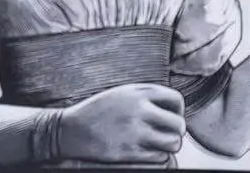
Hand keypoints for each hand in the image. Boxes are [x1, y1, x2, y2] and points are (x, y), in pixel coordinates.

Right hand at [58, 84, 185, 163]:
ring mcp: (135, 132)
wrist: (71, 129)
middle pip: (178, 124)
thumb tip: (173, 109)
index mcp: (137, 92)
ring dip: (168, 145)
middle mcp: (138, 110)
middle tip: (165, 133)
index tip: (170, 116)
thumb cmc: (97, 111)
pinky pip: (160, 158)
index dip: (177, 110)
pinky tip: (145, 150)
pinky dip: (156, 156)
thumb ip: (145, 96)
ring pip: (173, 143)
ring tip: (157, 143)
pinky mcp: (130, 151)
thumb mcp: (120, 93)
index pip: (176, 99)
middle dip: (175, 131)